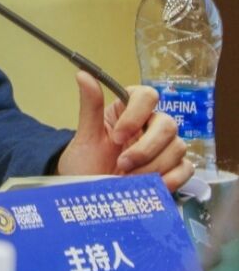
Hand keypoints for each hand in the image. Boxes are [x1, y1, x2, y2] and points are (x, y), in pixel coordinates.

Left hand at [56, 71, 193, 190]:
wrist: (89, 197)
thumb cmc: (86, 163)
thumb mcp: (86, 136)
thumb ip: (90, 106)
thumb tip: (83, 73)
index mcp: (128, 112)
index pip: (147, 96)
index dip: (136, 114)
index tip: (116, 137)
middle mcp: (149, 127)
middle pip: (168, 124)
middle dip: (146, 147)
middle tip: (123, 163)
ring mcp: (163, 149)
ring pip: (178, 147)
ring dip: (154, 165)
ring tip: (130, 180)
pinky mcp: (173, 171)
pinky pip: (186, 169)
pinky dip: (171, 178)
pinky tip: (151, 186)